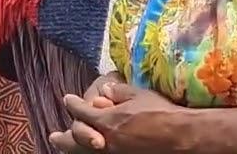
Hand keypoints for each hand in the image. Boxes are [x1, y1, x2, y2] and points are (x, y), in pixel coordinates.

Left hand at [50, 78, 183, 153]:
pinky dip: (89, 153)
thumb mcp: (139, 96)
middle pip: (77, 138)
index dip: (73, 104)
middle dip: (64, 136)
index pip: (81, 111)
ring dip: (72, 148)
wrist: (182, 137)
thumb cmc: (162, 114)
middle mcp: (106, 140)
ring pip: (85, 152)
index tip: (68, 99)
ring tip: (61, 145)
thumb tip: (105, 89)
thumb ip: (119, 92)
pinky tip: (89, 151)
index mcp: (107, 121)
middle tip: (54, 135)